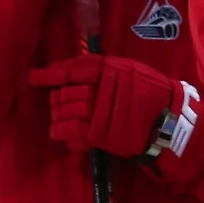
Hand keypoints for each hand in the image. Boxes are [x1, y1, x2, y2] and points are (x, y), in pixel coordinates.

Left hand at [28, 54, 173, 156]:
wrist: (169, 119)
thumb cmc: (152, 91)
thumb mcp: (130, 68)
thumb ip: (104, 67)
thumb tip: (77, 68)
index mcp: (105, 69)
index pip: (70, 70)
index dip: (49, 75)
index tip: (34, 77)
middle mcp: (98, 88)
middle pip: (64, 93)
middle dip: (56, 99)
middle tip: (55, 103)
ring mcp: (97, 112)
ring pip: (63, 112)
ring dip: (57, 117)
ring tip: (58, 120)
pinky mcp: (98, 133)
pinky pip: (69, 132)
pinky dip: (61, 133)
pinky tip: (61, 135)